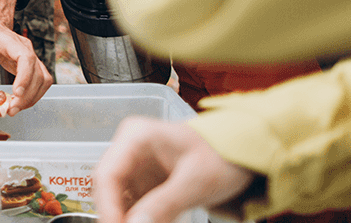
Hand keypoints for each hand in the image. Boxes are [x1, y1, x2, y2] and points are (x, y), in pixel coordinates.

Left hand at [0, 0, 52, 115]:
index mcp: (9, 42)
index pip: (25, 58)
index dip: (25, 77)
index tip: (17, 93)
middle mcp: (25, 49)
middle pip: (37, 74)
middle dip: (26, 96)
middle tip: (11, 109)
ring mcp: (32, 57)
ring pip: (43, 80)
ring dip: (32, 98)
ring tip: (15, 108)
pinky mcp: (33, 66)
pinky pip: (42, 82)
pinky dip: (35, 95)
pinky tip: (21, 101)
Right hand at [93, 117, 256, 222]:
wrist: (243, 151)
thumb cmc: (222, 156)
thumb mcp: (196, 182)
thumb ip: (164, 204)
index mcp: (135, 136)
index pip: (108, 174)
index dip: (107, 207)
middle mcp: (129, 148)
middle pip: (108, 187)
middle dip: (115, 214)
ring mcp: (136, 164)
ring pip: (117, 198)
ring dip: (125, 217)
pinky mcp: (145, 181)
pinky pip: (132, 203)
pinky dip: (138, 218)